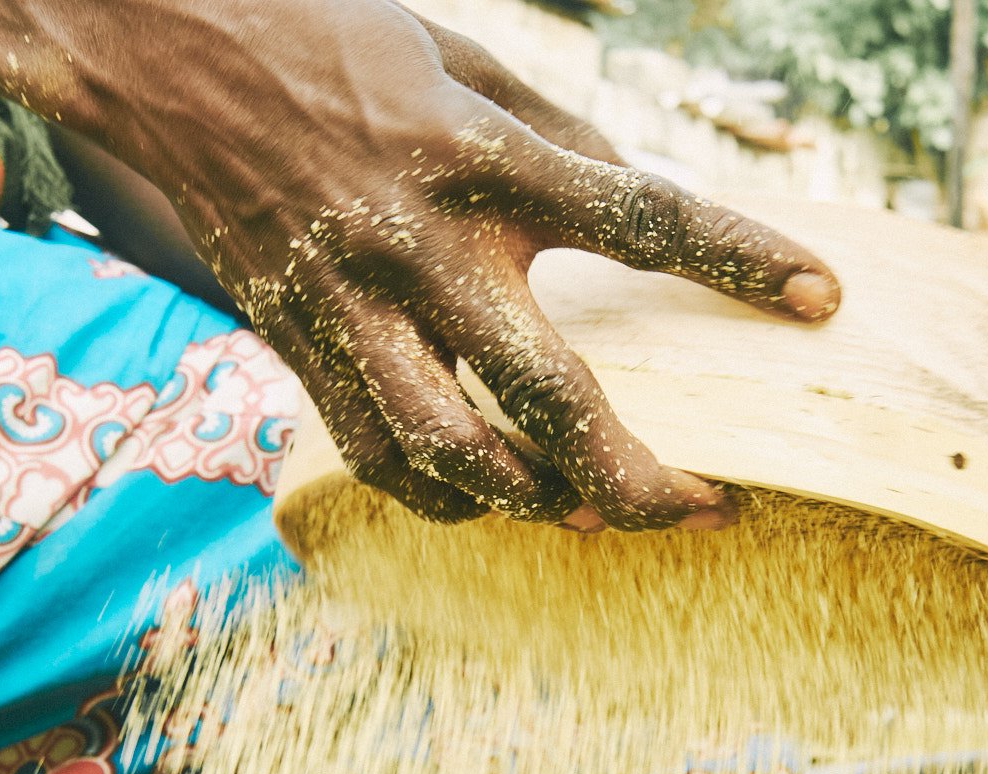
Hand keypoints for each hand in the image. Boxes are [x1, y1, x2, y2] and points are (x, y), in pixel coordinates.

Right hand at [79, 0, 840, 529]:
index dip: (734, 257)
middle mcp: (419, 239)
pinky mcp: (295, 338)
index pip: (636, 215)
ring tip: (593, 513)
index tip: (816, 298)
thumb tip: (638, 211)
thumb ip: (559, 143)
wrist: (171, 54)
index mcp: (478, 152)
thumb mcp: (469, 62)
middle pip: (543, 387)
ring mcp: (349, 301)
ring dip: (532, 501)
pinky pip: (372, 450)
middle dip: (633, 469)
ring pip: (448, 448)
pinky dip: (437, 495)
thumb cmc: (340, 45)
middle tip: (706, 507)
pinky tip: (487, 500)